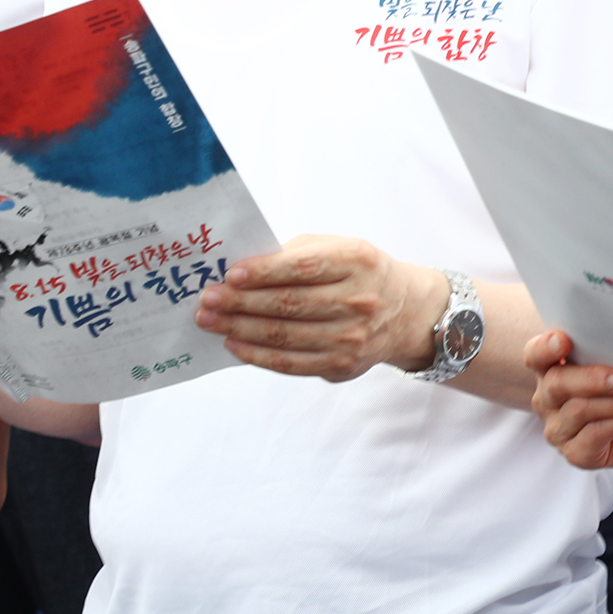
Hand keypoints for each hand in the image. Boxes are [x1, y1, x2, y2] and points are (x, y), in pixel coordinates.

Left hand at [194, 234, 447, 380]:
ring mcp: (352, 337)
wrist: (405, 312)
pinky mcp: (342, 365)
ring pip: (285, 336)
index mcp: (357, 261)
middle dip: (241, 302)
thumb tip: (242, 272)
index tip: (231, 275)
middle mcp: (358, 300)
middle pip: (289, 304)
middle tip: (207, 299)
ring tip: (210, 321)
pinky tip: (234, 344)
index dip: (264, 272)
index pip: (304, 267)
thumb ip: (297, 254)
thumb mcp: (339, 248)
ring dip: (240, 329)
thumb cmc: (359, 273)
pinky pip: (291, 363)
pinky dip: (257, 355)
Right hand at [526, 328, 612, 469]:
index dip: (545, 348)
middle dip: (595, 379)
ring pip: (580, 410)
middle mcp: (547, 399)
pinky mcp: (575, 454)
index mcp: (550, 369)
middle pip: (558, 383)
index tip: (564, 340)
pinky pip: (595, 435)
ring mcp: (558, 429)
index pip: (536, 355)